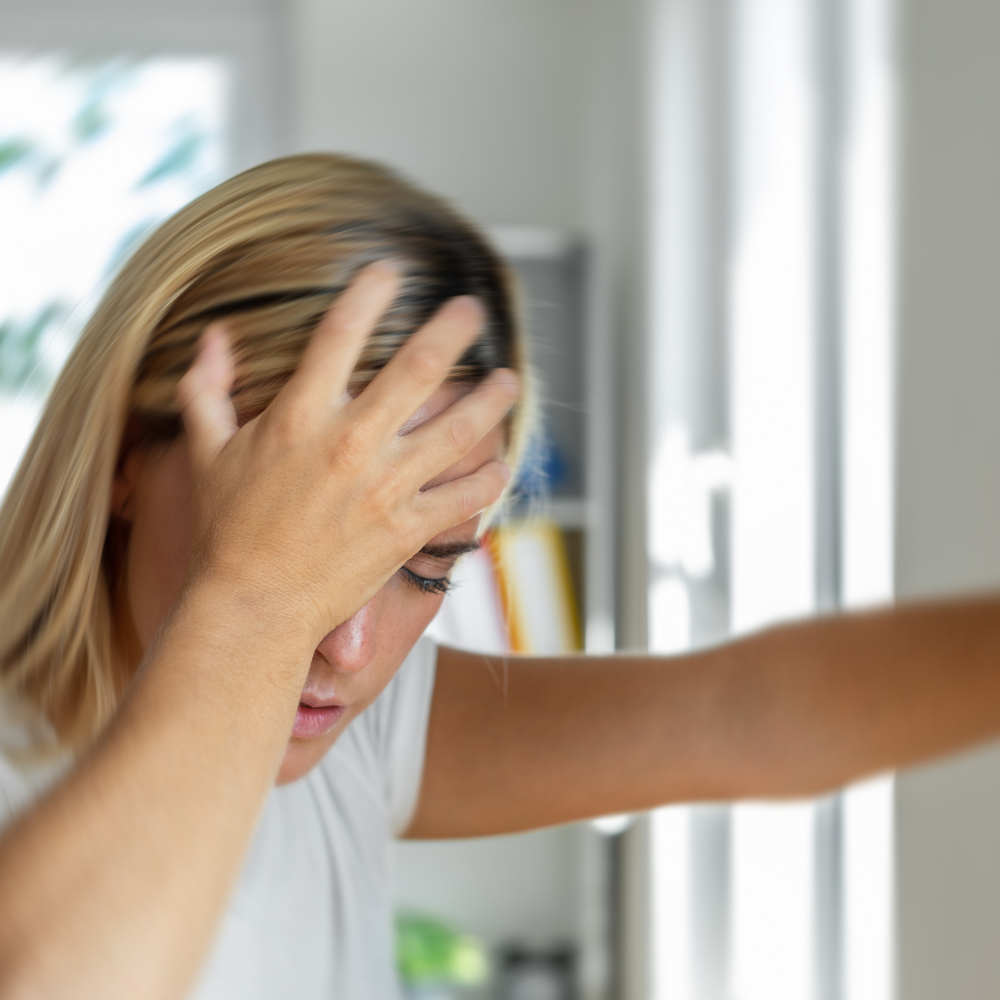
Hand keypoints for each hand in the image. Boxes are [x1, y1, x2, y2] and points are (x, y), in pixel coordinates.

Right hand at [176, 261, 516, 653]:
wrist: (253, 607)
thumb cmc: (226, 529)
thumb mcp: (207, 451)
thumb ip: (207, 389)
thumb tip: (213, 336)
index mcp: (299, 416)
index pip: (340, 333)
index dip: (369, 292)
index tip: (392, 270)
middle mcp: (350, 443)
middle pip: (418, 367)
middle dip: (453, 329)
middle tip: (473, 309)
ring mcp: (384, 487)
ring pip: (457, 429)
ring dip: (490, 400)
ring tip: (509, 381)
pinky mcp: (406, 530)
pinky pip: (464, 497)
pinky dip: (490, 479)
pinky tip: (504, 464)